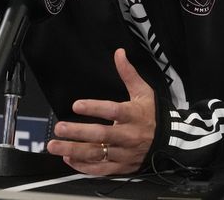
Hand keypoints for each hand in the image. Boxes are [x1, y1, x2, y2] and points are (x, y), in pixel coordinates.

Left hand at [46, 48, 155, 174]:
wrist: (169, 142)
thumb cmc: (152, 114)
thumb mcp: (143, 91)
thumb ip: (128, 73)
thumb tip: (119, 53)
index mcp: (134, 115)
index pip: (113, 111)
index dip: (95, 108)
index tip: (76, 104)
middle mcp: (128, 136)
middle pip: (101, 135)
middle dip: (78, 132)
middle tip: (59, 128)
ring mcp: (124, 153)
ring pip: (97, 155)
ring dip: (73, 151)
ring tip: (54, 146)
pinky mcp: (121, 167)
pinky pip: (100, 170)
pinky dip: (83, 167)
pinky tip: (68, 159)